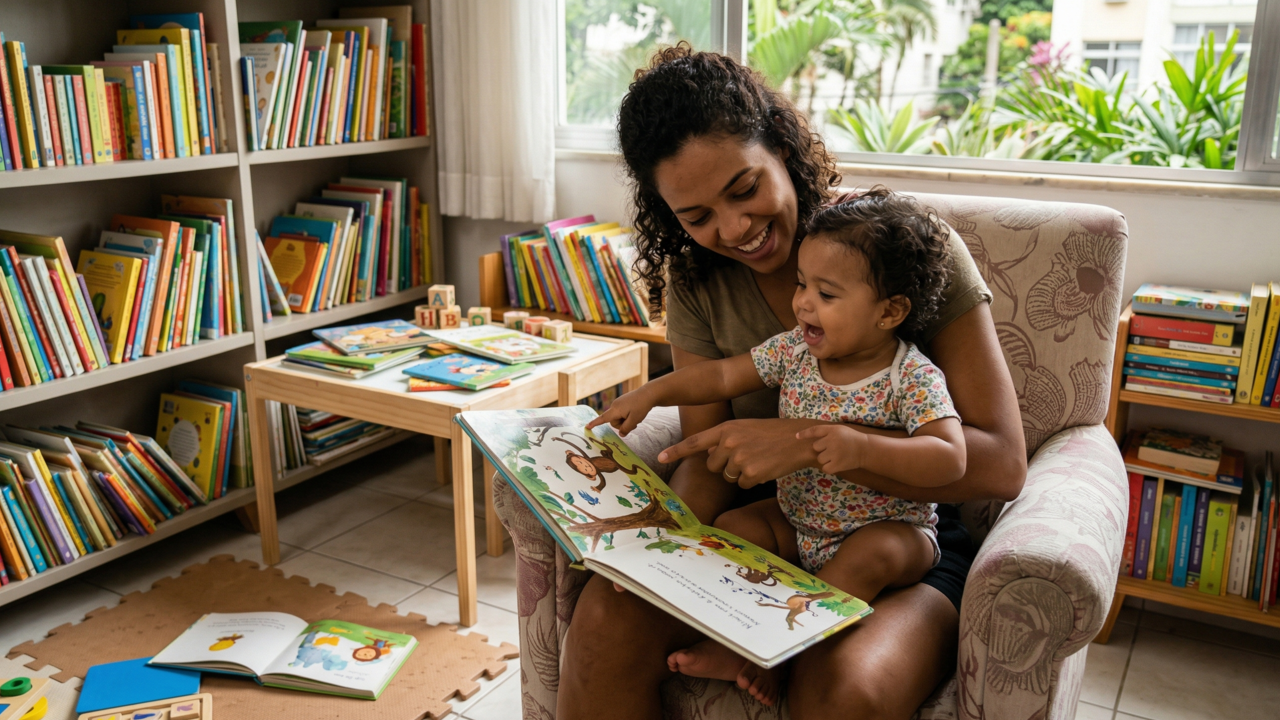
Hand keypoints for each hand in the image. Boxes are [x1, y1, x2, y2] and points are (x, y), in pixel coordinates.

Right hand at [585, 387, 654, 435]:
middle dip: (622, 424)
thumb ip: (626, 429)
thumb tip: (621, 434)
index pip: (603, 418)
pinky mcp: (623, 402)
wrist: (649, 393)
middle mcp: (615, 405)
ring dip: (626, 420)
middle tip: (634, 421)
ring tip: (636, 416)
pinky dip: (627, 416)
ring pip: (619, 418)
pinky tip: (636, 412)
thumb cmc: (641, 406)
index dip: (594, 424)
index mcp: (615, 410)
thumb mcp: (635, 420)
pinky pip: (622, 413)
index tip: (586, 427)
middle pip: (614, 421)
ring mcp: (618, 403)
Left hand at [659, 419, 822, 487]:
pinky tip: (765, 467)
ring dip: (740, 473)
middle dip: (724, 465)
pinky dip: (752, 480)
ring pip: (727, 476)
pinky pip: (742, 484)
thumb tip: (709, 453)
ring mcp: (739, 458)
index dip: (677, 451)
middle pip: (712, 466)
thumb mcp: (744, 429)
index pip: (695, 441)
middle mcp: (729, 442)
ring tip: (758, 459)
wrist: (798, 440)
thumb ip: (725, 439)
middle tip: (746, 455)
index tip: (660, 458)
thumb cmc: (771, 434)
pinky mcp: (751, 473)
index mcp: (726, 429)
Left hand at [796, 425, 866, 474]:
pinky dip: (829, 467)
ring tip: (836, 456)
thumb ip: (827, 432)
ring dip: (825, 459)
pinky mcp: (837, 464)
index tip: (797, 436)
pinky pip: (825, 468)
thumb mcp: (840, 430)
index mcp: (833, 430)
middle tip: (833, 449)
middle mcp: (832, 440)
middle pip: (815, 447)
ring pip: (819, 458)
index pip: (814, 431)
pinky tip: (837, 463)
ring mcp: (834, 452)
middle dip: (822, 449)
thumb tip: (810, 437)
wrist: (866, 449)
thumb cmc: (852, 438)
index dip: (804, 434)